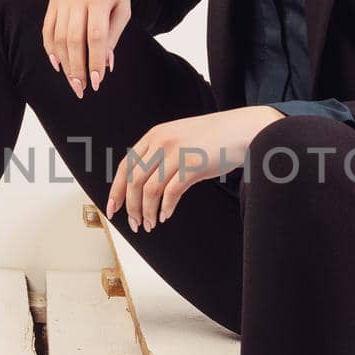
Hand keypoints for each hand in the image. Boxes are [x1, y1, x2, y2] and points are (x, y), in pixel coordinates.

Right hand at [42, 0, 130, 98]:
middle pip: (74, 39)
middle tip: (81, 89)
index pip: (96, 36)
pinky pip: (47, 28)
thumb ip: (113, 36)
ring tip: (72, 81)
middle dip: (77, 67)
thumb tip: (105, 65)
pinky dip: (50, 48)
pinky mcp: (53, 0)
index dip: (95, 61)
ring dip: (64, 62)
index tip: (97, 82)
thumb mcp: (122, 8)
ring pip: (59, 36)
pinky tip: (57, 64)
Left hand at [105, 106, 285, 230]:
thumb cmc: (212, 139)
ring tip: (150, 225)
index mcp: (154, 136)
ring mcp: (177, 152)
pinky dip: (165, 208)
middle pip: (134, 181)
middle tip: (134, 225)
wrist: (242, 130)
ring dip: (146, 212)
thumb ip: (159, 157)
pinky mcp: (192, 165)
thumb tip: (142, 188)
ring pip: (149, 189)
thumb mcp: (179, 140)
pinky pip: (171, 192)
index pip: (126, 166)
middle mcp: (161, 142)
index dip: (116, 191)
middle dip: (130, 207)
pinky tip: (165, 216)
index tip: (112, 210)